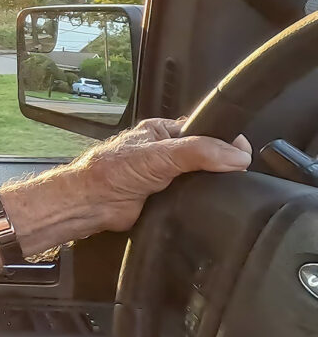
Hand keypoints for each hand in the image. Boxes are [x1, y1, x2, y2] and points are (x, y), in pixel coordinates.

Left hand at [69, 117, 251, 231]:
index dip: (226, 141)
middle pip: (207, 156)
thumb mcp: (160, 154)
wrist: (92, 203)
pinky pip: (194, 200)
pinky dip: (202, 203)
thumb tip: (235, 154)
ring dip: (211, 186)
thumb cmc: (111, 170)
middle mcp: (167, 152)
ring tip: (223, 190)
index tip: (244, 154)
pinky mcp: (167, 199)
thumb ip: (198, 152)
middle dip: (221, 165)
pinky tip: (208, 205)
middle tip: (236, 175)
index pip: (205, 131)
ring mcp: (168, 176)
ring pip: (202, 179)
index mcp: (164, 132)